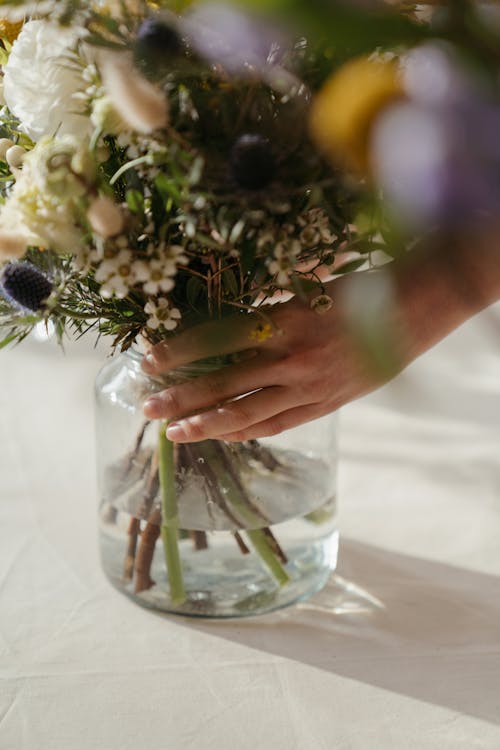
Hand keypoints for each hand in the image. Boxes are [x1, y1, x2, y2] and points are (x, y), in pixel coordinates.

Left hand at [142, 274, 396, 442]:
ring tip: (174, 433)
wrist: (414, 310)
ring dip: (206, 424)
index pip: (218, 339)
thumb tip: (220, 324)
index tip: (148, 361)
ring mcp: (309, 387)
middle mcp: (292, 358)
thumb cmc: (359, 289)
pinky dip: (247, 432)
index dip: (180, 351)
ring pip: (247, 413)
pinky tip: (223, 437)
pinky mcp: (325, 405)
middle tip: (146, 406)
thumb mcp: (307, 290)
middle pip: (224, 383)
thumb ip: (267, 312)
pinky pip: (279, 424)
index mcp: (284, 320)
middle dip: (181, 397)